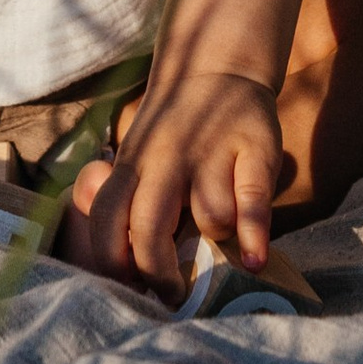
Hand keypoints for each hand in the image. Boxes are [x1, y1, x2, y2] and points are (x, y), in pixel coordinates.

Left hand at [60, 64, 284, 294]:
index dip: (112, 261)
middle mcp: (166, 157)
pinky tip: (255, 261)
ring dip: (216, 240)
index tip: (128, 290)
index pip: (107, 217)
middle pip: (149, 228)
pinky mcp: (254, 148)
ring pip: (209, 217)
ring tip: (220, 238)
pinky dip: (254, 234)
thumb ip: (120, 201)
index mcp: (132, 163)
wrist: (217, 67)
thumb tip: (117, 261)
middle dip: (158, 274)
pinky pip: (251, 199)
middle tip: (173, 297)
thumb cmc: (172, 136)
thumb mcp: (136, 158)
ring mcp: (211, 151)